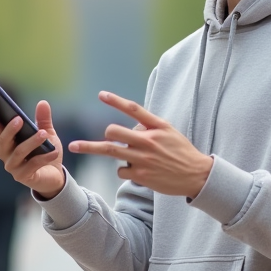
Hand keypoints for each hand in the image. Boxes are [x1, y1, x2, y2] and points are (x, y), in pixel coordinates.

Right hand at [0, 99, 65, 198]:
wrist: (54, 176)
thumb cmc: (45, 152)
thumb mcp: (46, 133)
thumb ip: (43, 119)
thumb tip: (43, 102)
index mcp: (6, 139)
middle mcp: (5, 152)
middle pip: (3, 139)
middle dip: (10, 129)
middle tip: (19, 118)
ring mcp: (12, 166)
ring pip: (19, 152)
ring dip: (32, 142)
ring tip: (43, 134)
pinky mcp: (22, 176)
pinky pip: (32, 164)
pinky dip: (44, 157)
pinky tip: (54, 152)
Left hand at [69, 91, 212, 198]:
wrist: (196, 175)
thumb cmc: (181, 152)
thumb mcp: (169, 132)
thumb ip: (149, 126)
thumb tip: (128, 127)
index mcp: (157, 127)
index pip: (133, 109)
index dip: (116, 101)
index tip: (101, 95)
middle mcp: (148, 141)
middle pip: (114, 131)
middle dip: (105, 133)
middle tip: (102, 136)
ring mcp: (143, 159)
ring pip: (111, 150)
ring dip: (91, 148)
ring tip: (74, 146)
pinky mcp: (141, 176)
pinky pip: (120, 170)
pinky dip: (123, 170)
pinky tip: (134, 171)